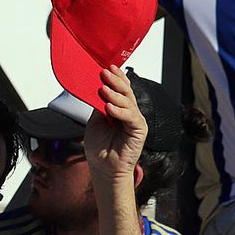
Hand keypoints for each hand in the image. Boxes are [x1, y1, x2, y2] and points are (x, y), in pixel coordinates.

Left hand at [84, 66, 147, 182]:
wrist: (103, 167)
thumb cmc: (100, 146)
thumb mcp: (95, 121)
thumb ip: (98, 106)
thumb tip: (95, 88)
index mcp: (119, 109)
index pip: (120, 90)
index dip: (116, 78)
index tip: (106, 67)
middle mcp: (130, 113)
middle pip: (126, 93)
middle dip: (115, 81)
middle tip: (105, 72)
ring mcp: (135, 121)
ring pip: (129, 102)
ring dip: (115, 94)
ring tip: (104, 89)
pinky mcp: (139, 131)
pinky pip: (131, 117)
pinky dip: (120, 111)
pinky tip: (109, 107)